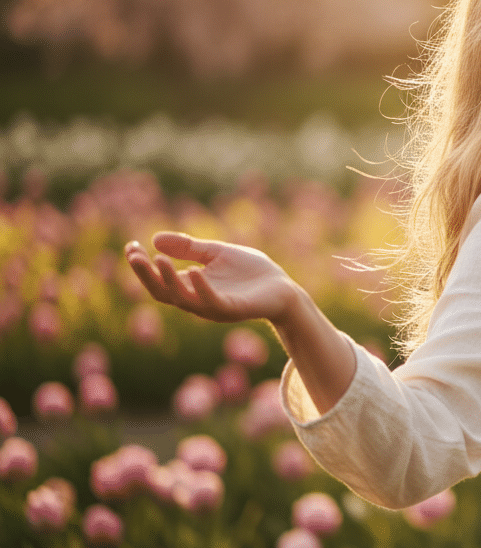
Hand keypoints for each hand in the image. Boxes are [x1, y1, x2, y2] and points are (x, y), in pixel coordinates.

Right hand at [124, 232, 299, 324]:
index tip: (130, 246)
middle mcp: (197, 300)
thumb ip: (188, 248)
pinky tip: (193, 271)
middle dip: (146, 274)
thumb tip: (154, 238)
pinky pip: (212, 301)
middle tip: (135, 255)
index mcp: (190, 286)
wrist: (283, 288)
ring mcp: (213, 306)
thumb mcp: (215, 253)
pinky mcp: (233, 309)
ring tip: (158, 260)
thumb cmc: (250, 272)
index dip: (142, 266)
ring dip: (168, 280)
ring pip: (182, 298)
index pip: (158, 280)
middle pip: (162, 292)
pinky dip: (201, 288)